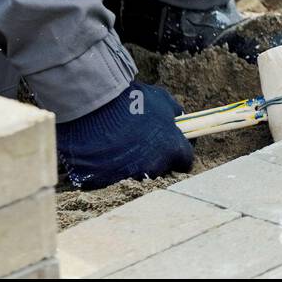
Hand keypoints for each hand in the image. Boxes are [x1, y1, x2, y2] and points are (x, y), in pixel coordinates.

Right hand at [55, 81, 194, 189]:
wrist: (96, 106)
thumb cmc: (132, 100)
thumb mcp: (162, 99)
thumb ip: (175, 114)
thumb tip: (181, 120)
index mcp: (172, 149)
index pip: (185, 161)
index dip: (179, 153)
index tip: (172, 147)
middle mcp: (154, 167)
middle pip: (160, 168)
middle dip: (154, 157)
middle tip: (141, 140)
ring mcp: (130, 176)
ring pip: (136, 173)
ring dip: (132, 162)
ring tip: (120, 142)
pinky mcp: (107, 181)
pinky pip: (112, 177)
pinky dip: (110, 167)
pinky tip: (105, 149)